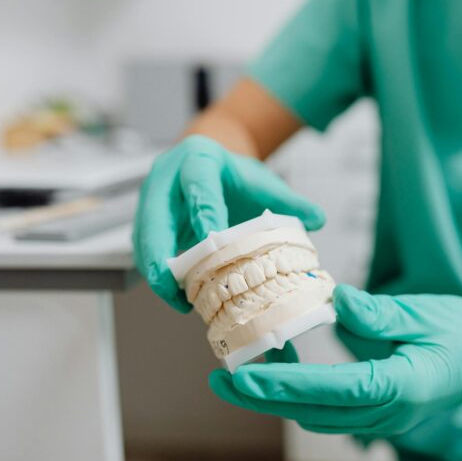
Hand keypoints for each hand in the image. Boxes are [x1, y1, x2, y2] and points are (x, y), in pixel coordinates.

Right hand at [132, 135, 325, 310]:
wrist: (205, 165)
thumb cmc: (231, 175)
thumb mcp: (260, 180)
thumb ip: (288, 199)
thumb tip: (318, 219)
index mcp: (197, 160)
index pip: (198, 186)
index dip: (203, 213)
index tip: (211, 241)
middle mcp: (165, 178)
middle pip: (153, 216)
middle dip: (159, 251)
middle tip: (170, 284)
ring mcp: (149, 201)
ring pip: (142, 238)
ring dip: (156, 271)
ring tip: (178, 301)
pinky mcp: (144, 222)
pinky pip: (143, 251)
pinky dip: (158, 275)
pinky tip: (177, 296)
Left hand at [209, 284, 461, 434]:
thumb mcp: (424, 313)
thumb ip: (376, 313)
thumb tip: (332, 298)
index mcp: (404, 386)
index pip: (333, 391)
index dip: (285, 385)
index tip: (243, 375)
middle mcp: (391, 414)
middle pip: (314, 413)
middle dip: (264, 399)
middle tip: (221, 379)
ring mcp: (386, 421)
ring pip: (318, 418)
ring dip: (277, 399)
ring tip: (242, 373)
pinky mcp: (381, 416)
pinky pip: (331, 414)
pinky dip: (300, 397)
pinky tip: (281, 374)